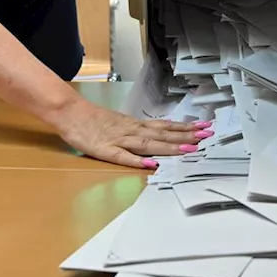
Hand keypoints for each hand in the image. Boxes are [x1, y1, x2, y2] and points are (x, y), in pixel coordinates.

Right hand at [52, 99, 209, 168]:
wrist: (69, 112)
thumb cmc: (92, 120)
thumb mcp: (119, 123)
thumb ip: (137, 130)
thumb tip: (157, 135)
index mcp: (135, 126)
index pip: (165, 126)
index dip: (185, 128)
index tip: (204, 128)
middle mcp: (132, 131)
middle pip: (162, 134)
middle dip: (186, 136)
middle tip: (207, 136)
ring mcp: (119, 140)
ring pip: (149, 143)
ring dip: (170, 146)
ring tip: (189, 148)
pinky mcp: (105, 150)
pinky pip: (123, 156)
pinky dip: (137, 160)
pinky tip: (151, 164)